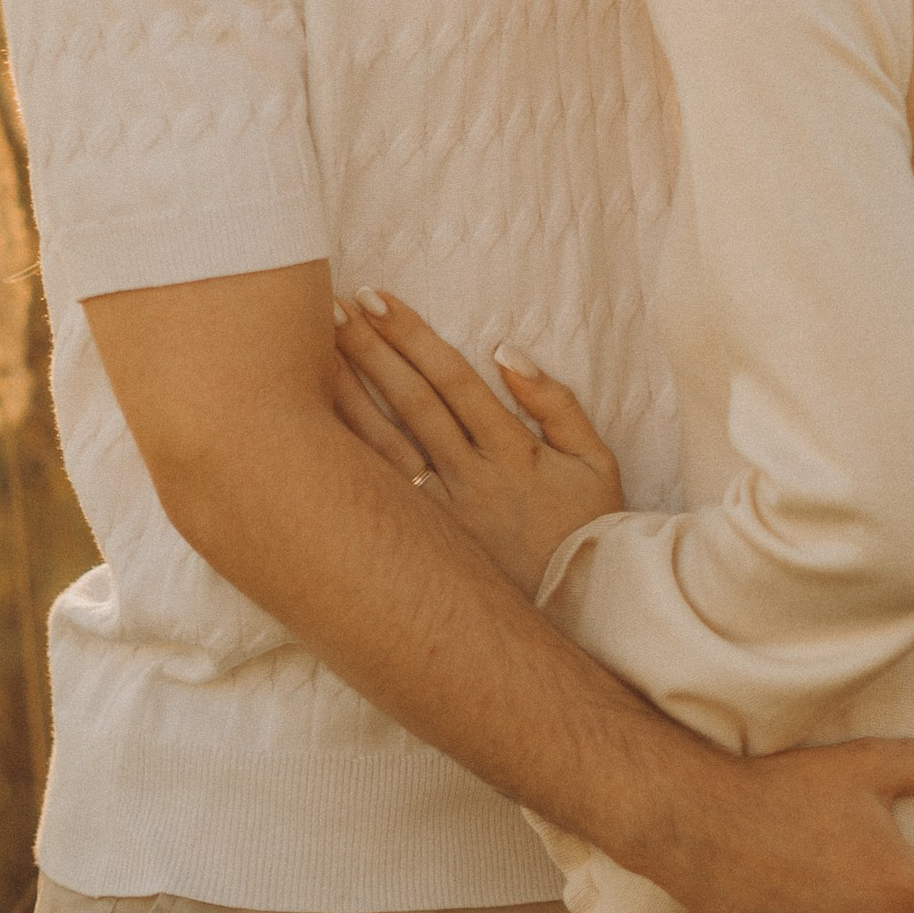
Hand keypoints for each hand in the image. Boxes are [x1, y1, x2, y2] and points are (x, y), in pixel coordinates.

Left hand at [332, 290, 619, 592]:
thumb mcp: (596, 461)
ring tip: (316, 352)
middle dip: (371, 350)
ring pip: (385, 443)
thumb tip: (506, 351)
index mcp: (511, 453)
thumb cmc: (588, 530)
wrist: (580, 613)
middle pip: (411, 402)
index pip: (452, 379)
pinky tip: (317, 428)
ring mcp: (441, 515)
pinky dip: (348, 454)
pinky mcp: (424, 543)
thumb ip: (557, 403)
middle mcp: (469, 479)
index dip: (413, 336)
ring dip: (349, 393)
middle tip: (333, 308)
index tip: (379, 299)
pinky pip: (379, 492)